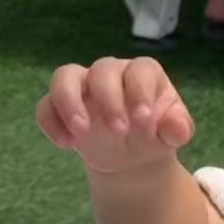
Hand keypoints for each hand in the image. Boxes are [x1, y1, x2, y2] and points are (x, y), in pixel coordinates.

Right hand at [37, 58, 193, 175]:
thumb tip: (177, 130)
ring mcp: (82, 86)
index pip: (140, 69)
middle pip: (102, 68)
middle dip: (109, 99)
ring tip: (81, 132)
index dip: (140, 92)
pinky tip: (67, 145)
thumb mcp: (172, 134)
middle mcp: (110, 73)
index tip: (144, 122)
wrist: (133, 155)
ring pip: (64, 76)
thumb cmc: (155, 133)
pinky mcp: (59, 106)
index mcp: (142, 74)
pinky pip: (45, 105)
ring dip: (70, 102)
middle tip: (120, 131)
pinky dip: (52, 123)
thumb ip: (178, 129)